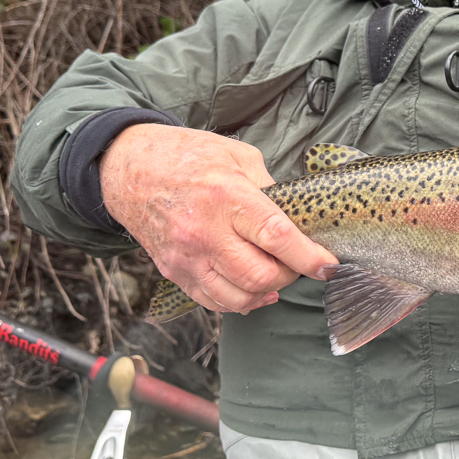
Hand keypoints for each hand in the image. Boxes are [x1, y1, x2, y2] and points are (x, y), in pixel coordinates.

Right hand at [99, 124, 336, 313]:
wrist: (129, 168)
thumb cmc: (188, 156)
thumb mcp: (238, 156)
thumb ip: (269, 189)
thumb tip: (296, 218)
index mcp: (227, 197)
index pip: (277, 237)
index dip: (309, 257)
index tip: (328, 264)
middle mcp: (205, 232)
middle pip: (261, 276)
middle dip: (290, 275)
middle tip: (297, 261)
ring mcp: (186, 257)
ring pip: (239, 297)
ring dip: (267, 291)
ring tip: (275, 273)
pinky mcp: (174, 272)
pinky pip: (214, 302)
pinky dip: (240, 301)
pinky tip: (253, 288)